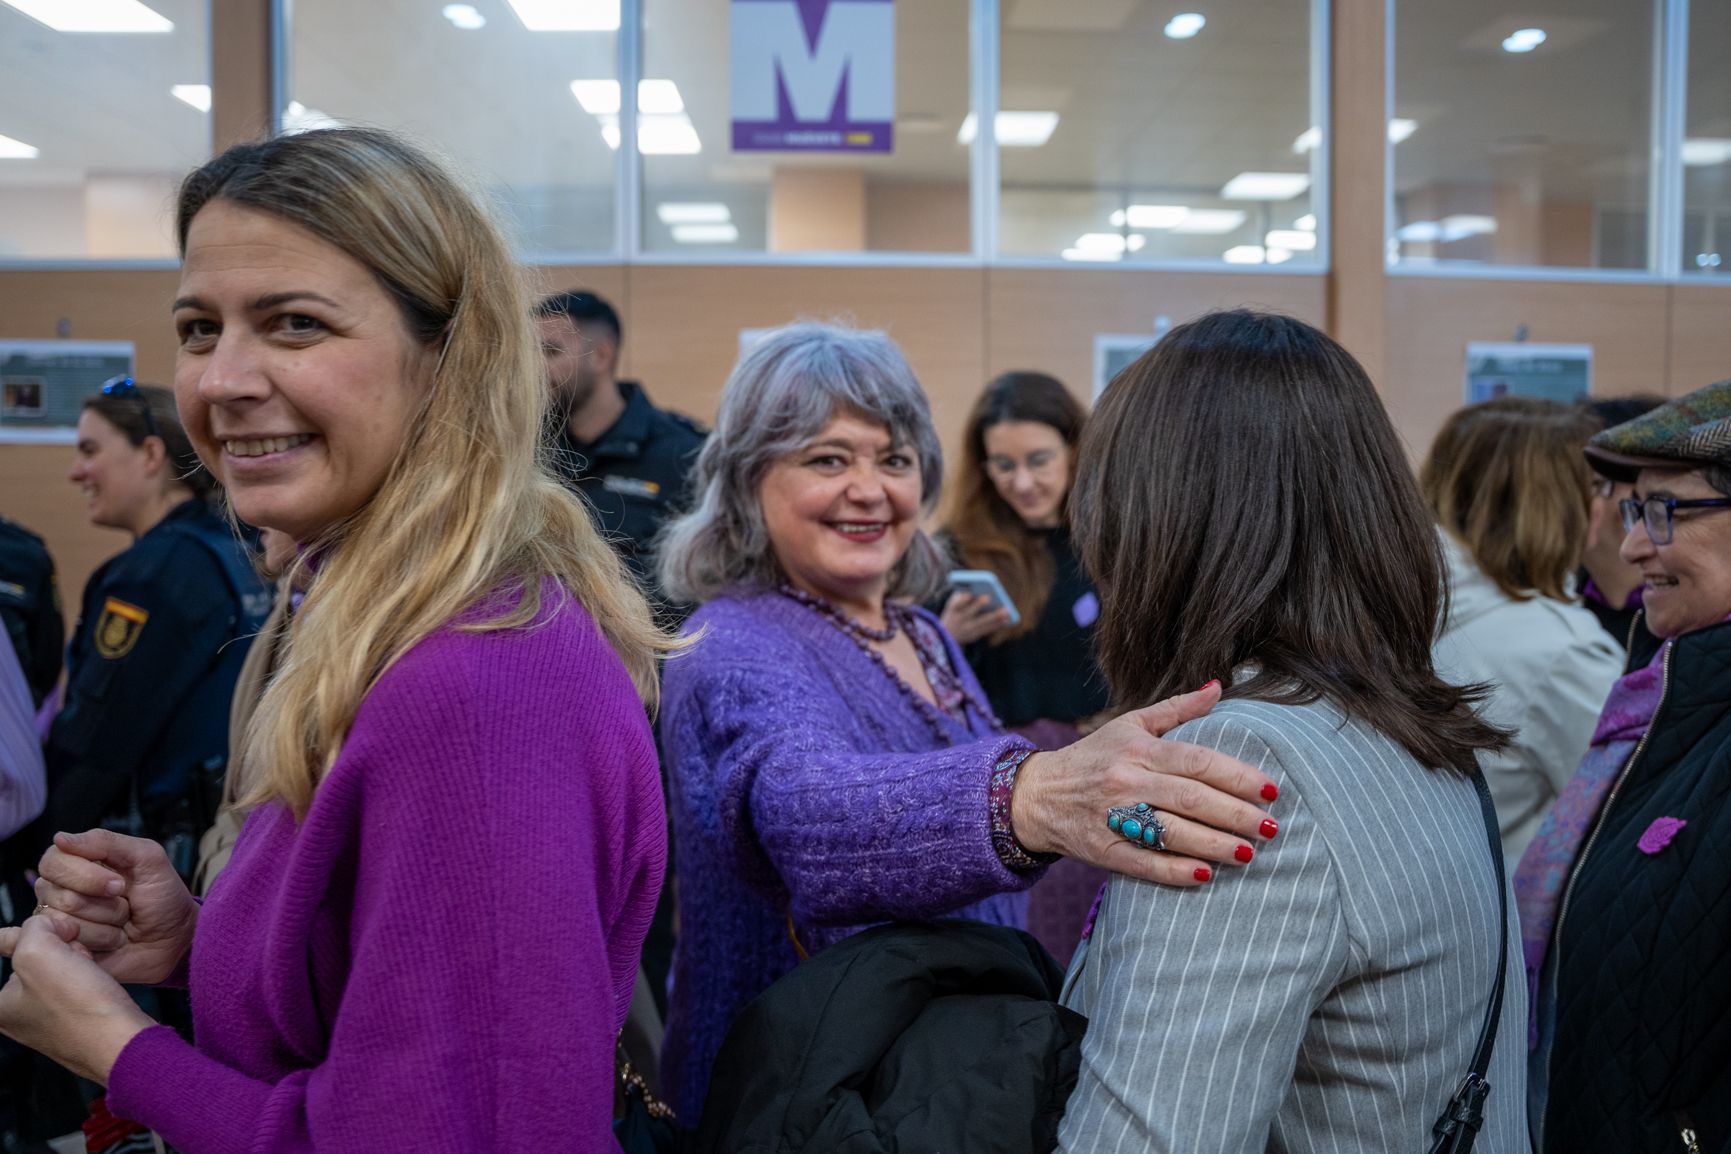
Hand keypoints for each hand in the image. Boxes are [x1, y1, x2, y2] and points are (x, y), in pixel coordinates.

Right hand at [0, 830, 197, 984]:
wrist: (175, 939)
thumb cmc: (162, 896)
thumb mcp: (147, 858)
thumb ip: (106, 842)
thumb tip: (60, 838)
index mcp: (77, 863)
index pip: (53, 861)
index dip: (85, 874)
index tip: (120, 884)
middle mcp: (60, 891)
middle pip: (54, 892)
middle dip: (101, 901)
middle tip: (126, 904)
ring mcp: (60, 922)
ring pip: (63, 919)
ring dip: (106, 922)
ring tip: (123, 923)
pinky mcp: (65, 949)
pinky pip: (67, 944)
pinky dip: (100, 941)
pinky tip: (114, 941)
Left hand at [0, 914, 152, 1084]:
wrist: (123, 1041)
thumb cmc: (80, 1006)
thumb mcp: (41, 952)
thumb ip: (34, 929)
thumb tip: (48, 926)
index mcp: (0, 1005)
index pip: (16, 946)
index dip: (43, 934)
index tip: (60, 940)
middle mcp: (18, 1016)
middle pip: (38, 958)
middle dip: (63, 949)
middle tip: (78, 960)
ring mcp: (46, 1023)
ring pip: (61, 970)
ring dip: (80, 961)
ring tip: (92, 974)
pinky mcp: (75, 1025)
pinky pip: (79, 988)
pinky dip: (92, 979)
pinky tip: (100, 986)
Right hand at [941, 592, 1011, 644]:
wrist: (948, 636)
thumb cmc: (954, 613)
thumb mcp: (952, 605)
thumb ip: (961, 597)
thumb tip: (976, 590)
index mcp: (952, 610)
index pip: (955, 604)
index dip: (962, 600)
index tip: (969, 594)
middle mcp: (959, 620)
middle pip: (969, 612)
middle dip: (978, 605)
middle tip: (988, 597)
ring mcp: (967, 629)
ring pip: (981, 622)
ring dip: (994, 616)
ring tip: (1006, 611)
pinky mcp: (975, 635)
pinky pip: (987, 629)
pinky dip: (997, 624)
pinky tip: (1006, 619)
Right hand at [1010, 682, 1276, 887]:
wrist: (1036, 794)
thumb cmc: (1093, 757)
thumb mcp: (1129, 725)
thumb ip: (1177, 709)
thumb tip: (1218, 687)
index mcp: (1137, 749)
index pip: (1196, 761)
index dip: (1236, 775)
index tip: (1271, 789)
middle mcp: (1126, 780)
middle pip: (1190, 797)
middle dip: (1236, 814)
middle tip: (1271, 828)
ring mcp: (1112, 816)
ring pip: (1171, 832)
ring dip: (1214, 845)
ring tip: (1249, 853)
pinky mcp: (1102, 849)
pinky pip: (1143, 863)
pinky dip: (1174, 871)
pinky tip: (1204, 875)